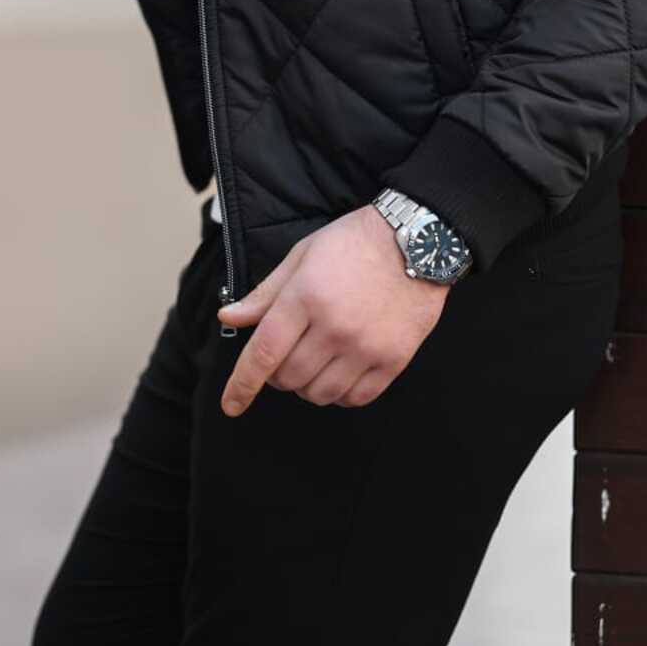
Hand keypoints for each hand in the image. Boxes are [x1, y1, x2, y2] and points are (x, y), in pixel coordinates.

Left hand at [216, 205, 449, 414]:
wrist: (416, 241)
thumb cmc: (354, 243)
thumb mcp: (303, 255)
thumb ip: (265, 293)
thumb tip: (229, 317)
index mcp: (306, 296)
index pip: (264, 353)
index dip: (242, 384)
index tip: (231, 404)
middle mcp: (334, 327)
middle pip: (289, 378)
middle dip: (277, 374)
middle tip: (287, 354)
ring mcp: (366, 347)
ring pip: (320, 393)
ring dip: (308, 386)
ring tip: (315, 361)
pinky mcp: (393, 360)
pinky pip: (356, 398)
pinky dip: (340, 393)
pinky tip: (341, 371)